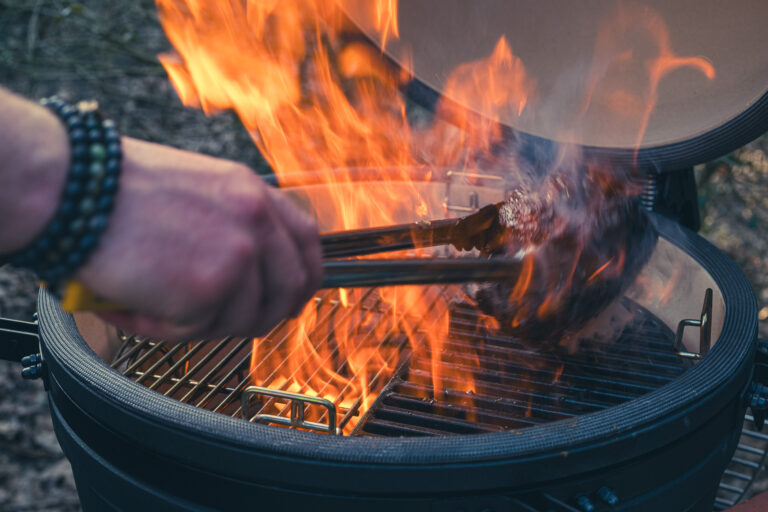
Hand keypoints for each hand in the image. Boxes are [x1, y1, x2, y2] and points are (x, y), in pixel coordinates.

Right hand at [78, 137, 321, 341]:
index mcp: (256, 194)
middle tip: (223, 320)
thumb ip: (235, 222)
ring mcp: (237, 256)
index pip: (308, 243)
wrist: (73, 186)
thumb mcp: (200, 187)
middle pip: (290, 290)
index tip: (288, 298)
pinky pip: (197, 331)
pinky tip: (135, 304)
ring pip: (243, 318)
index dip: (303, 279)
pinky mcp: (208, 290)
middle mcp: (257, 222)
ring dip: (201, 322)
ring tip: (157, 302)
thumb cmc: (120, 187)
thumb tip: (251, 271)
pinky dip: (163, 329)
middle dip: (263, 315)